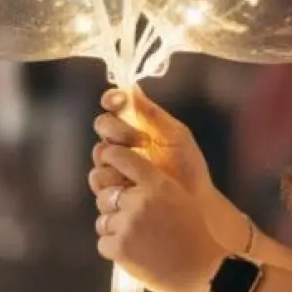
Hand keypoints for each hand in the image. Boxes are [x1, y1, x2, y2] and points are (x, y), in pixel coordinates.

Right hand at [90, 84, 211, 206]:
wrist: (193, 205)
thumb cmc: (188, 169)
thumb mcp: (176, 136)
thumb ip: (153, 113)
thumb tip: (131, 86)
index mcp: (134, 126)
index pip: (113, 106)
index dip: (112, 100)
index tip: (118, 101)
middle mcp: (120, 146)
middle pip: (102, 128)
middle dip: (118, 131)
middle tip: (142, 140)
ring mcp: (113, 171)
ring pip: (98, 158)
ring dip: (117, 162)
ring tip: (141, 172)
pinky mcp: (111, 195)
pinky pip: (100, 188)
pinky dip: (115, 186)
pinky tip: (133, 189)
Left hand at [93, 143, 220, 291]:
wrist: (207, 273)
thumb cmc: (198, 238)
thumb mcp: (182, 200)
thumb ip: (156, 188)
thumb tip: (128, 185)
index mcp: (159, 185)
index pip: (123, 159)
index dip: (110, 157)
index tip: (105, 160)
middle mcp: (140, 201)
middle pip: (105, 194)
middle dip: (113, 206)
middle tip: (131, 221)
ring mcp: (128, 225)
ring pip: (103, 220)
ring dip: (113, 229)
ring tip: (137, 241)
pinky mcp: (120, 248)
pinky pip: (103, 243)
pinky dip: (114, 249)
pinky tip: (134, 255)